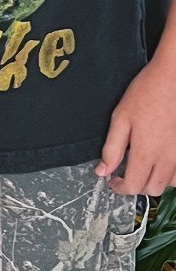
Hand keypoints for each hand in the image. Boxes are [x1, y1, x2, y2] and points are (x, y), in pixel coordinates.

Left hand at [95, 55, 175, 195]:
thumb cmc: (146, 95)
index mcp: (146, 152)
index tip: (111, 182)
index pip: (133, 186)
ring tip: (141, 165)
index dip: (119, 188)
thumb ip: (111, 148)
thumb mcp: (120, 118)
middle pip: (152, 189)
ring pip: (167, 184)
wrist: (171, 81)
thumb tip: (102, 170)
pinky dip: (168, 175)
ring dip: (152, 181)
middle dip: (135, 186)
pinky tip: (158, 160)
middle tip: (123, 174)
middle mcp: (167, 160)